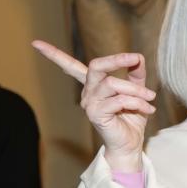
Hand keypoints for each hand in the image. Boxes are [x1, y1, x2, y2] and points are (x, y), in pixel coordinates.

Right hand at [32, 40, 154, 171]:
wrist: (130, 143)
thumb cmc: (132, 118)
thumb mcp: (137, 91)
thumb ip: (136, 74)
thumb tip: (138, 58)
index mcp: (94, 85)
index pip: (72, 67)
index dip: (54, 54)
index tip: (36, 44)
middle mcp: (88, 92)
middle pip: (96, 66)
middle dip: (117, 59)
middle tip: (135, 59)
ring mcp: (90, 103)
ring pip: (112, 83)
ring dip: (136, 90)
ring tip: (150, 98)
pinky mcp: (95, 114)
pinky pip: (118, 100)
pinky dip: (137, 102)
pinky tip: (147, 109)